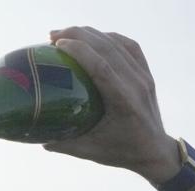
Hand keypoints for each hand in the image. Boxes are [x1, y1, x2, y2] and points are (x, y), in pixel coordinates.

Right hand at [44, 28, 177, 182]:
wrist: (156, 151)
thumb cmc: (123, 152)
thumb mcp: (93, 151)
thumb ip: (65, 144)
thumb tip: (39, 138)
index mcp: (125, 102)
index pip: (101, 67)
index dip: (79, 50)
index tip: (56, 43)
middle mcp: (137, 85)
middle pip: (107, 48)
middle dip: (78, 35)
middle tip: (52, 36)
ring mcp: (144, 77)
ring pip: (117, 43)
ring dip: (90, 34)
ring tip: (66, 34)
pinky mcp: (146, 73)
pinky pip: (128, 45)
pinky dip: (108, 37)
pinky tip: (92, 37)